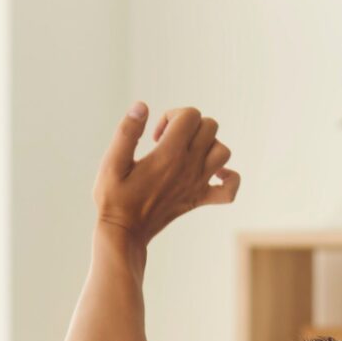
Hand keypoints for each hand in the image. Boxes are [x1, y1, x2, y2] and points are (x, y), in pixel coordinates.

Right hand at [93, 102, 238, 247]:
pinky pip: (230, 190)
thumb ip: (127, 132)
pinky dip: (228, 179)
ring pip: (223, 151)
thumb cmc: (114, 198)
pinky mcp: (199, 200)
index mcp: (169, 154)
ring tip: (185, 154)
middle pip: (210, 126)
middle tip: (167, 142)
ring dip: (208, 145)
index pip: (190, 115)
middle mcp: (189, 167)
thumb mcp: (111, 163)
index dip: (172, 115)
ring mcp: (198, 184)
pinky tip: (213, 175)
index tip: (155, 134)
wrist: (124, 234)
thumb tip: (142, 106)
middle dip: (190, 126)